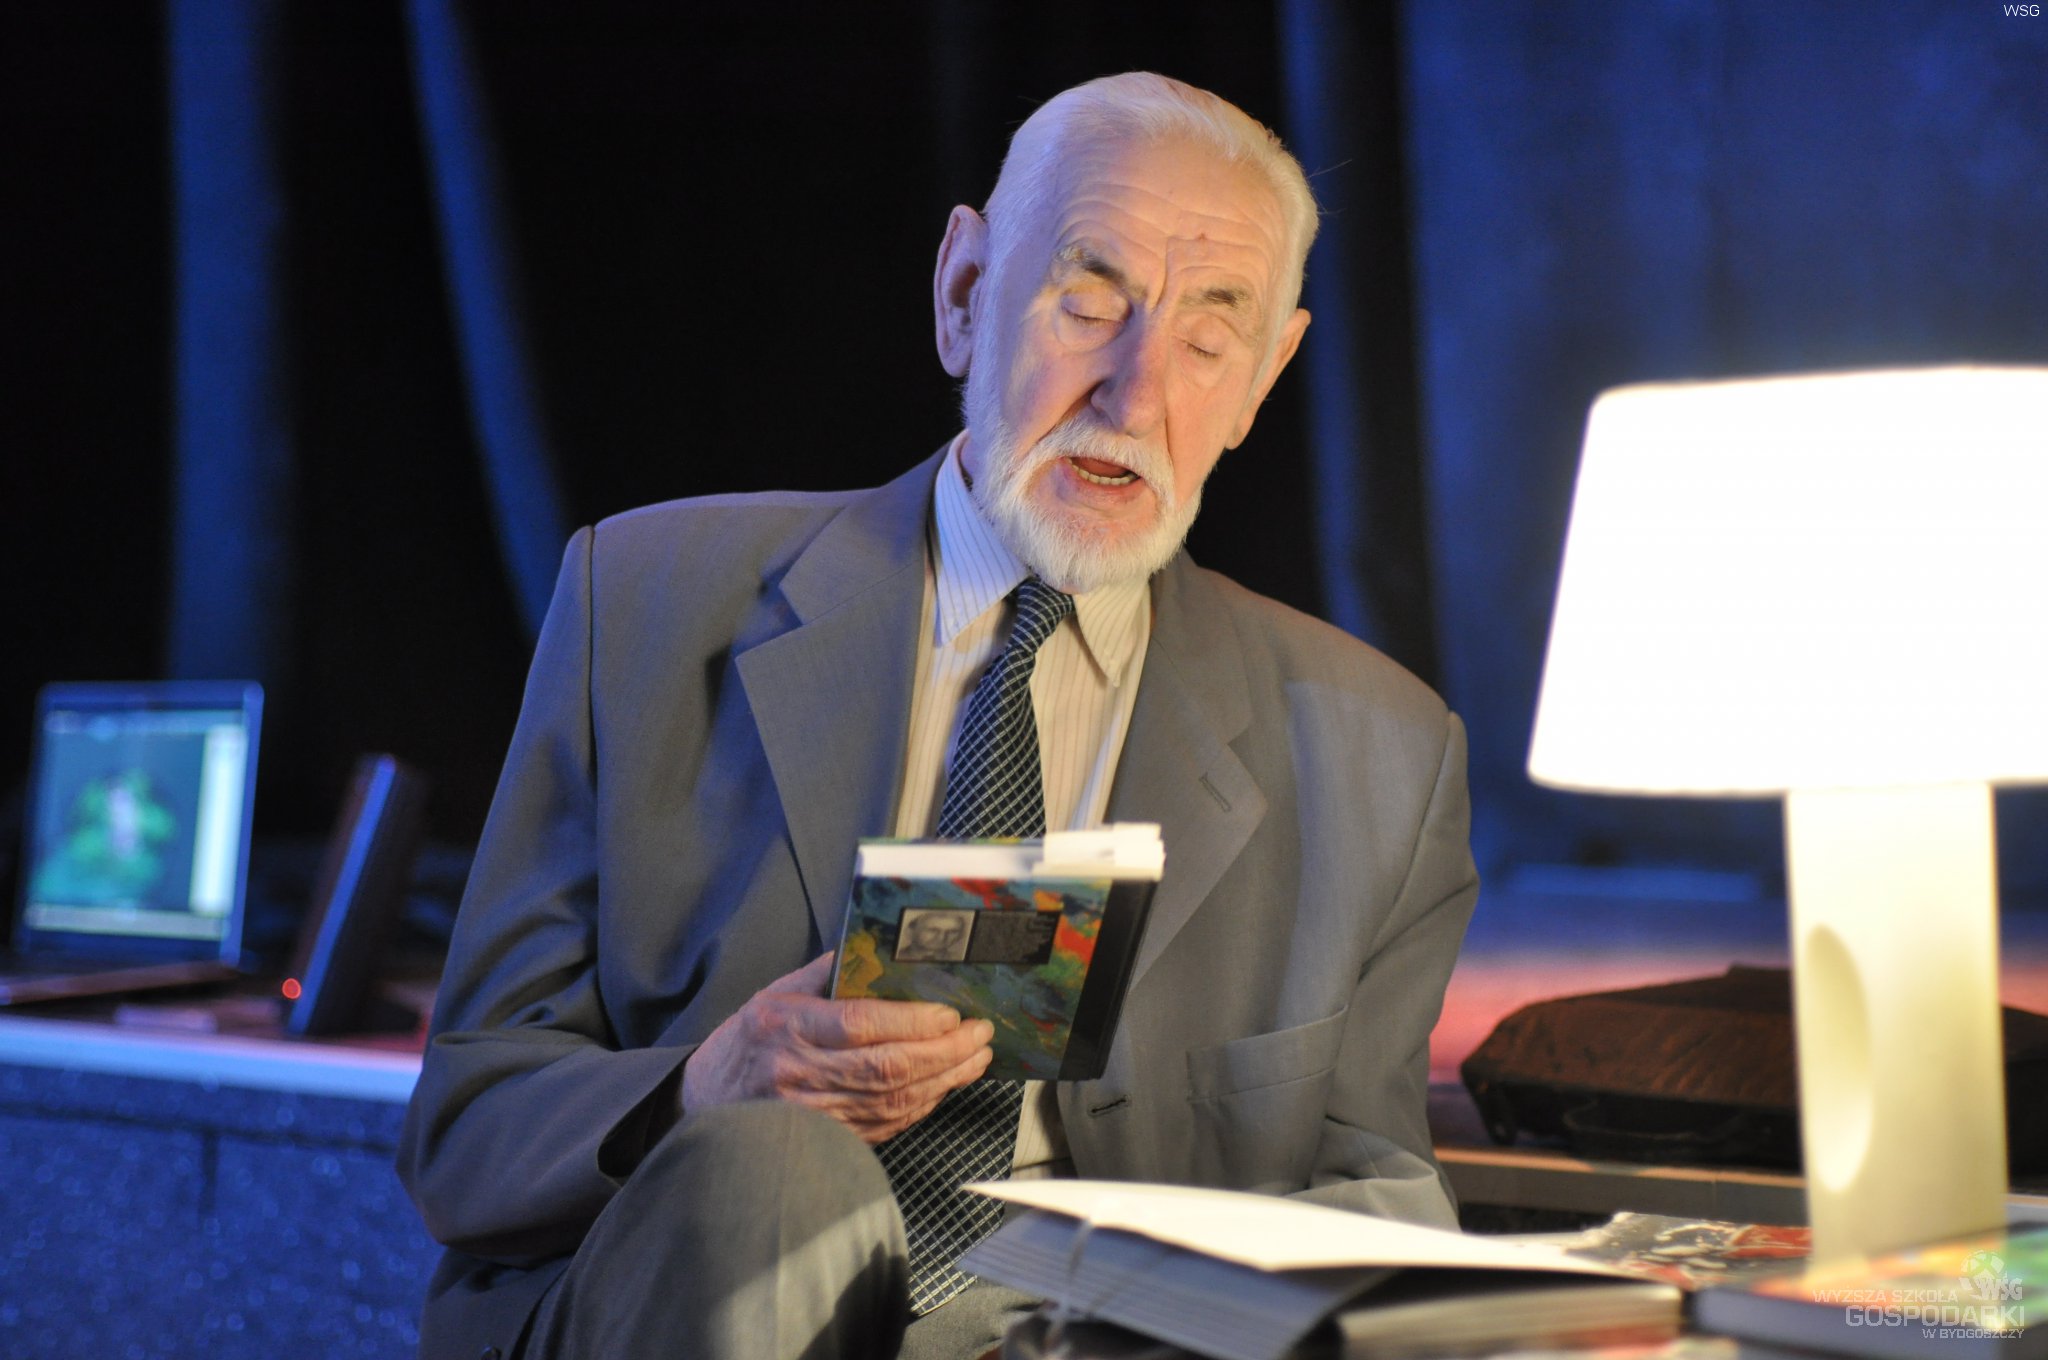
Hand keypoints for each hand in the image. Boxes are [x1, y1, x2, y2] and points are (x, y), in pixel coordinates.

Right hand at [680, 953, 994, 1142]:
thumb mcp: (775, 994)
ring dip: (944, 1080)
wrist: (705, 1105)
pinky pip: (886, 1124)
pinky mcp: (828, 1138)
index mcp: (788, 1027)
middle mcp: (801, 1073)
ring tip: (975, 1057)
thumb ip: (826, 974)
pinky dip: (922, 1105)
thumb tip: (879, 950)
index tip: (948, 1013)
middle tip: (979, 1034)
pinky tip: (944, 1086)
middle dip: (944, 1051)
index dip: (911, 1022)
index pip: (860, 1025)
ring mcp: (815, 1113)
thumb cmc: (744, 1043)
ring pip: (894, 1101)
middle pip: (888, 1068)